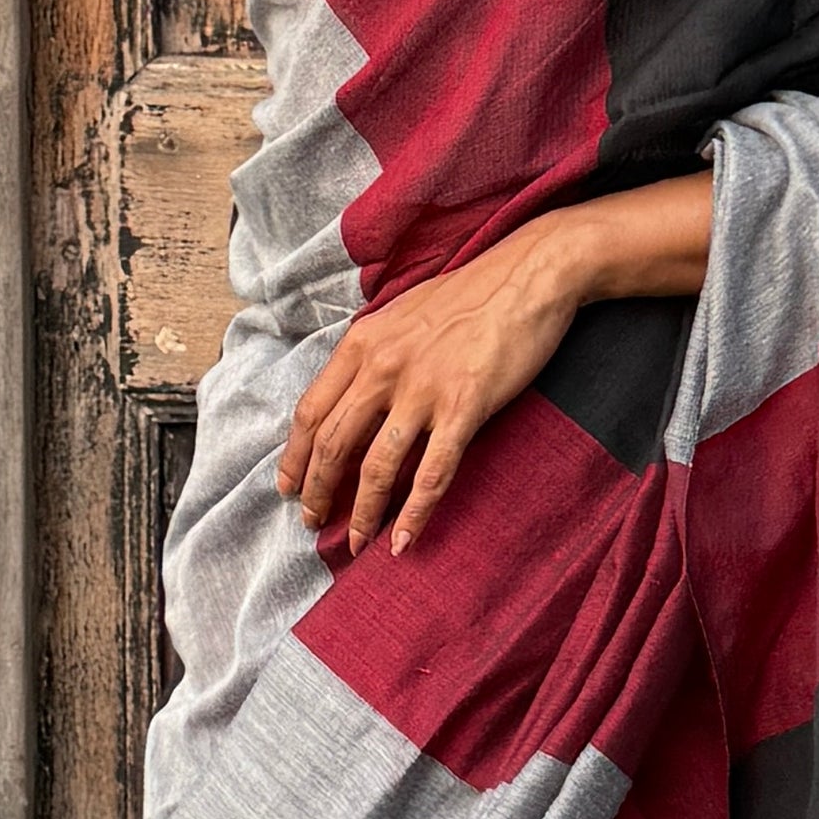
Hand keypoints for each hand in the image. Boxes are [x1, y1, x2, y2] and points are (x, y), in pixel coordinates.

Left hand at [282, 221, 591, 558]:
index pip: (311, 411)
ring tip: (354, 543)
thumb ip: (373, 351)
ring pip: (377, 466)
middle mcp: (383, 368)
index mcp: (362, 343)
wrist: (530, 275)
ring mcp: (423, 389)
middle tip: (312, 523)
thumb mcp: (401, 313)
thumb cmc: (470, 294)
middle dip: (317, 492)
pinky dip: (414, 513)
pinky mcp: (465, 406)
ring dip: (361, 513)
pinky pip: (432, 472)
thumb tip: (353, 390)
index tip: (289, 486)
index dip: (294, 456)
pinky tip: (404, 540)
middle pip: (333, 444)